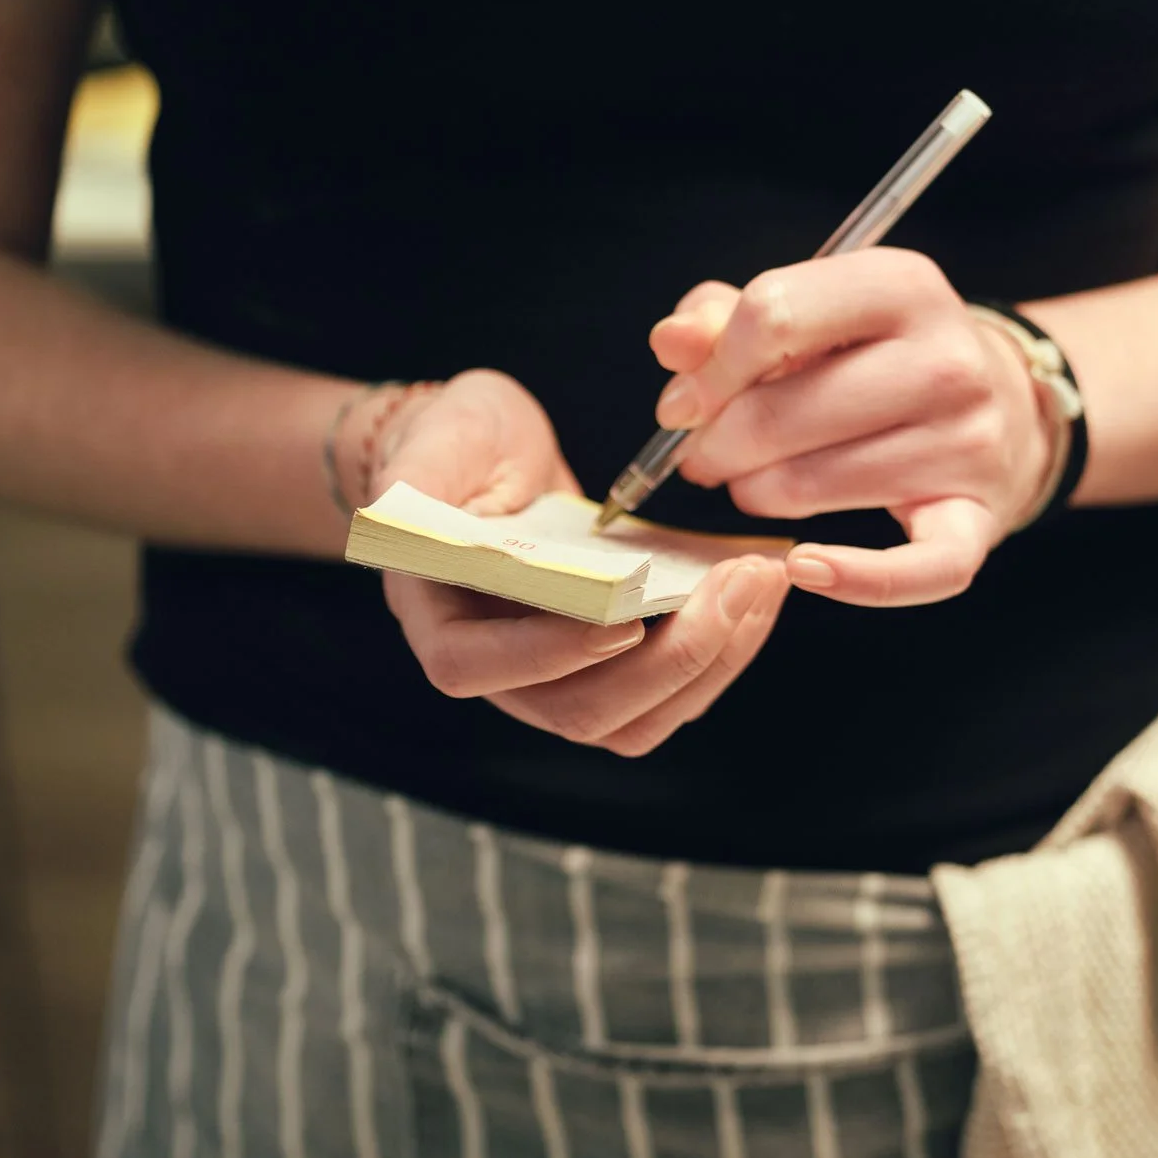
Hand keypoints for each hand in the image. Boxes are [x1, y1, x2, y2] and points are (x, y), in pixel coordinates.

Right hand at [363, 369, 789, 755]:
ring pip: (635, 719)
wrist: (487, 460)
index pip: (468, 668)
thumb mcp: (434, 438)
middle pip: (577, 711)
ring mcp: (555, 678)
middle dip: (670, 659)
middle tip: (738, 585)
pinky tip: (755, 591)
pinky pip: (668, 693)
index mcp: (436, 615)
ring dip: (710, 663)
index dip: (543, 654)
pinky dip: (721, 653)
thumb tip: (397, 519)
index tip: (622, 616)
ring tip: (760, 585)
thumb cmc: (456, 444)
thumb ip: (414, 480)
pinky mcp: (607, 668)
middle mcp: (495, 667)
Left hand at [650, 249, 1054, 605]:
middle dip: (717, 444)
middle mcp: (946, 360)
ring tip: (752, 484)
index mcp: (903, 286)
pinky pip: (914, 571)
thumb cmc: (882, 356)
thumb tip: (670, 341)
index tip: (684, 404)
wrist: (1004, 406)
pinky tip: (802, 567)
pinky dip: (852, 579)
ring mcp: (967, 443)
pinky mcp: (977, 519)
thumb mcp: (817, 315)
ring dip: (755, 495)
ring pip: (810, 486)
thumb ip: (731, 320)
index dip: (708, 369)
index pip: (774, 316)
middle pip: (778, 413)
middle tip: (706, 456)